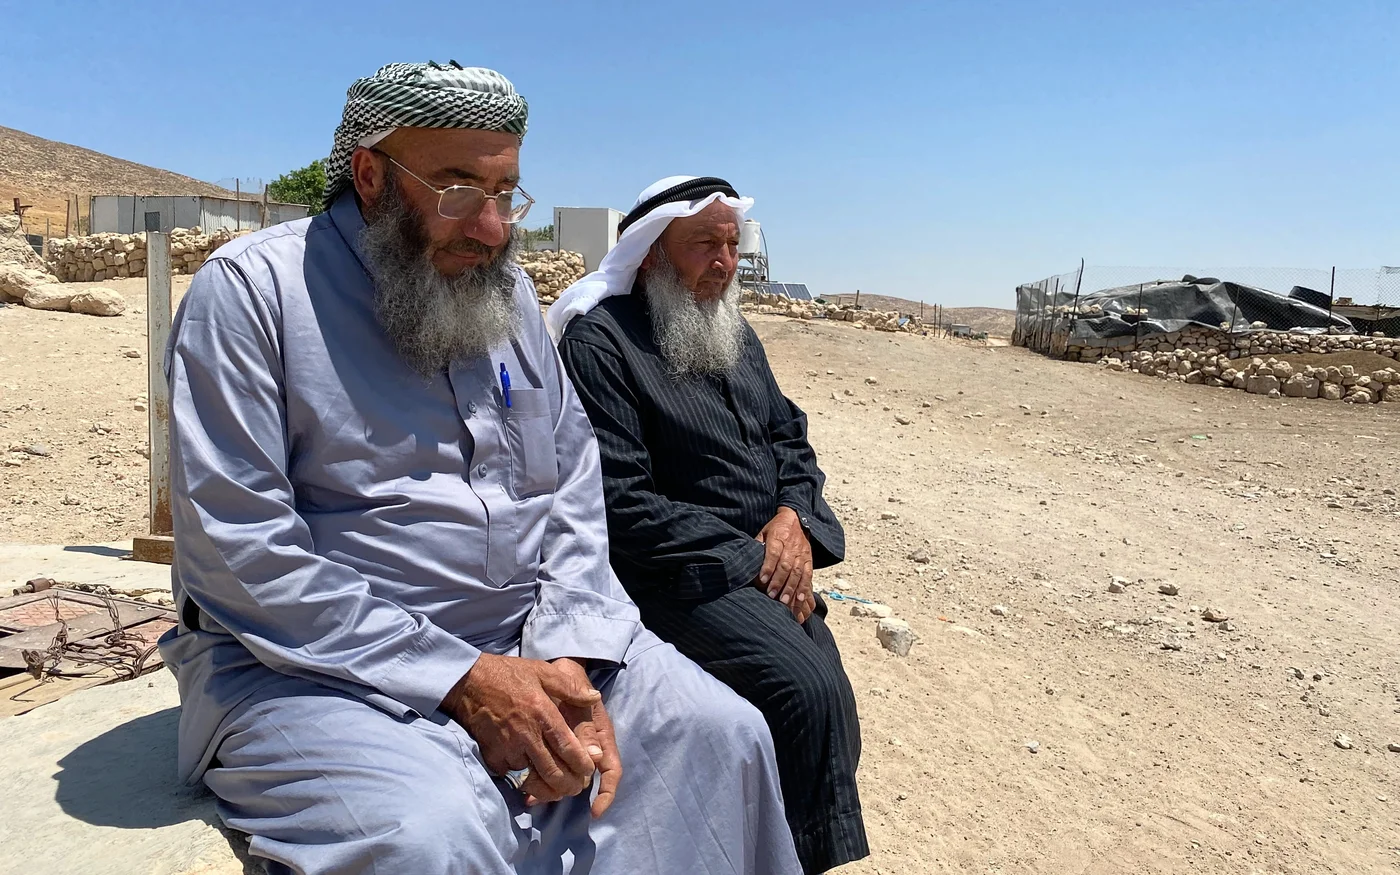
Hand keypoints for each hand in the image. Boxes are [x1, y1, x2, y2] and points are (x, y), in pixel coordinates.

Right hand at [443, 653, 600, 805]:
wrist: (468, 682)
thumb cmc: (508, 675)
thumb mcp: (542, 672)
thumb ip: (570, 687)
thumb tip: (595, 697)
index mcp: (543, 714)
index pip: (568, 749)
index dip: (582, 765)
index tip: (589, 770)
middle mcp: (527, 736)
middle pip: (554, 772)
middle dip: (570, 785)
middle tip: (578, 786)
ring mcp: (508, 749)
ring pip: (534, 780)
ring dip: (550, 790)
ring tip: (560, 791)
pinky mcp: (492, 757)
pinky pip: (513, 777)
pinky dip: (526, 784)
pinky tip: (535, 784)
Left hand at [544, 658, 621, 816]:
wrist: (554, 668)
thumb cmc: (568, 679)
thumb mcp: (577, 695)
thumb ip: (587, 725)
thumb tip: (595, 756)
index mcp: (601, 736)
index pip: (611, 770)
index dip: (606, 793)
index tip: (596, 810)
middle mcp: (589, 747)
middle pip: (584, 781)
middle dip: (567, 792)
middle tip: (549, 798)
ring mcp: (572, 749)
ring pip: (565, 781)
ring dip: (550, 792)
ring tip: (531, 797)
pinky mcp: (554, 749)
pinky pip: (549, 773)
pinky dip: (538, 785)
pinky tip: (525, 792)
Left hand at [756, 507, 813, 622]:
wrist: (796, 519)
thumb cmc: (776, 528)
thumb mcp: (764, 532)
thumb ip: (758, 545)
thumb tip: (749, 561)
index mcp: (778, 536)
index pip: (773, 553)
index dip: (768, 567)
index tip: (762, 580)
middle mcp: (791, 545)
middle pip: (786, 565)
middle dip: (778, 582)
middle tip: (771, 595)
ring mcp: (802, 553)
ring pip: (797, 572)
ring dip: (791, 587)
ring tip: (784, 601)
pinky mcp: (809, 558)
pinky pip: (808, 574)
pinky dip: (805, 586)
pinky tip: (800, 598)